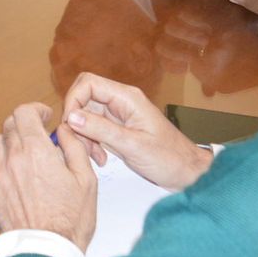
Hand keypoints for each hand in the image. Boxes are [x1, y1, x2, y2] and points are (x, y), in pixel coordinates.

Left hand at [0, 102, 97, 249]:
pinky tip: (15, 173)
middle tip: (37, 135)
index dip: (35, 110)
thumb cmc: (68, 220)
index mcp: (35, 150)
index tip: (44, 116)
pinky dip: (1, 163)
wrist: (45, 250)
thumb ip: (74, 147)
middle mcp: (12, 158)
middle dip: (24, 125)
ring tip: (26, 155)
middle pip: (9, 125)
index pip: (24, 113)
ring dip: (11, 143)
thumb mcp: (85, 180)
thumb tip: (65, 131)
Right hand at [61, 72, 211, 190]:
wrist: (187, 173)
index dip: (73, 100)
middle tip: (78, 142)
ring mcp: (118, 116)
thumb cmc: (169, 158)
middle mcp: (121, 102)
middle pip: (84, 98)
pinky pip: (94, 129)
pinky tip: (100, 158)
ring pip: (86, 115)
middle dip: (75, 119)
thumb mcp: (133, 145)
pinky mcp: (117, 129)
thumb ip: (101, 130)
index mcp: (127, 98)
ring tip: (93, 156)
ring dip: (83, 135)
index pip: (88, 83)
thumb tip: (72, 117)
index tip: (70, 124)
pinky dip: (91, 142)